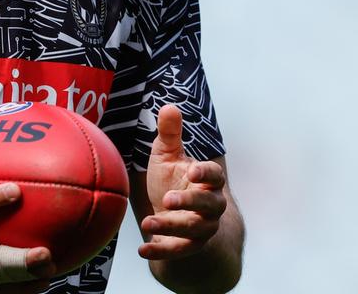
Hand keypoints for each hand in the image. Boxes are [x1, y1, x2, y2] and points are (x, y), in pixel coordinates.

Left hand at [138, 104, 228, 259]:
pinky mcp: (189, 247)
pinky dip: (162, 251)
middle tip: (168, 199)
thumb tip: (168, 106)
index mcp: (208, 181)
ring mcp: (203, 228)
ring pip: (195, 229)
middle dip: (190, 202)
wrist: (173, 218)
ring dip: (172, 227)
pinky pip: (180, 251)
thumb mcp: (167, 158)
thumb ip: (169, 135)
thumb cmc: (172, 181)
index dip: (206, 174)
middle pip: (210, 204)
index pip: (215, 176)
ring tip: (147, 222)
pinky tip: (142, 249)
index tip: (192, 171)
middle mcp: (211, 206)